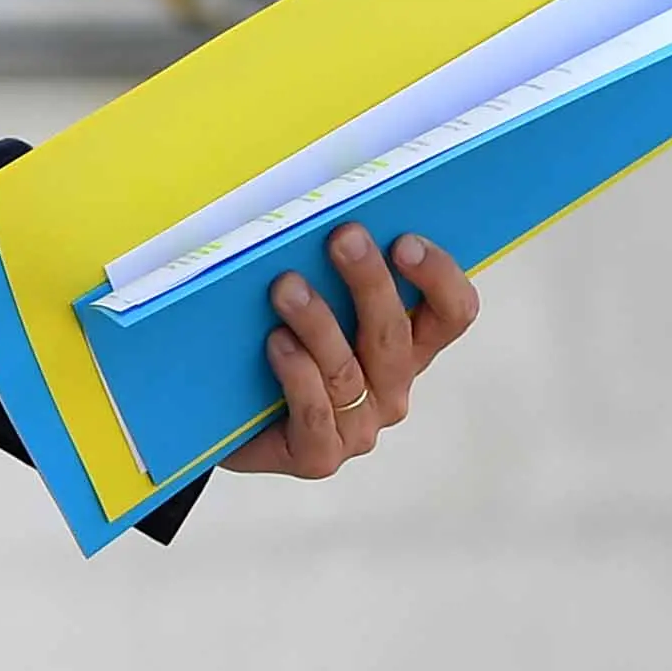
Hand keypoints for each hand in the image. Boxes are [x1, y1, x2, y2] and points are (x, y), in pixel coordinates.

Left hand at [222, 225, 479, 480]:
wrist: (221, 417)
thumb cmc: (270, 349)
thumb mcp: (310, 304)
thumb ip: (330, 271)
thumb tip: (327, 214)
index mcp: (404, 348)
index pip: (450, 315)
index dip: (439, 278)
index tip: (404, 240)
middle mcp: (390, 388)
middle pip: (395, 336)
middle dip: (370, 282)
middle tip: (343, 238)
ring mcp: (357, 427)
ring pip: (348, 372)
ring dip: (318, 323)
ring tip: (285, 287)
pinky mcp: (318, 455)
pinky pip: (315, 414)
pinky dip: (297, 374)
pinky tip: (276, 342)